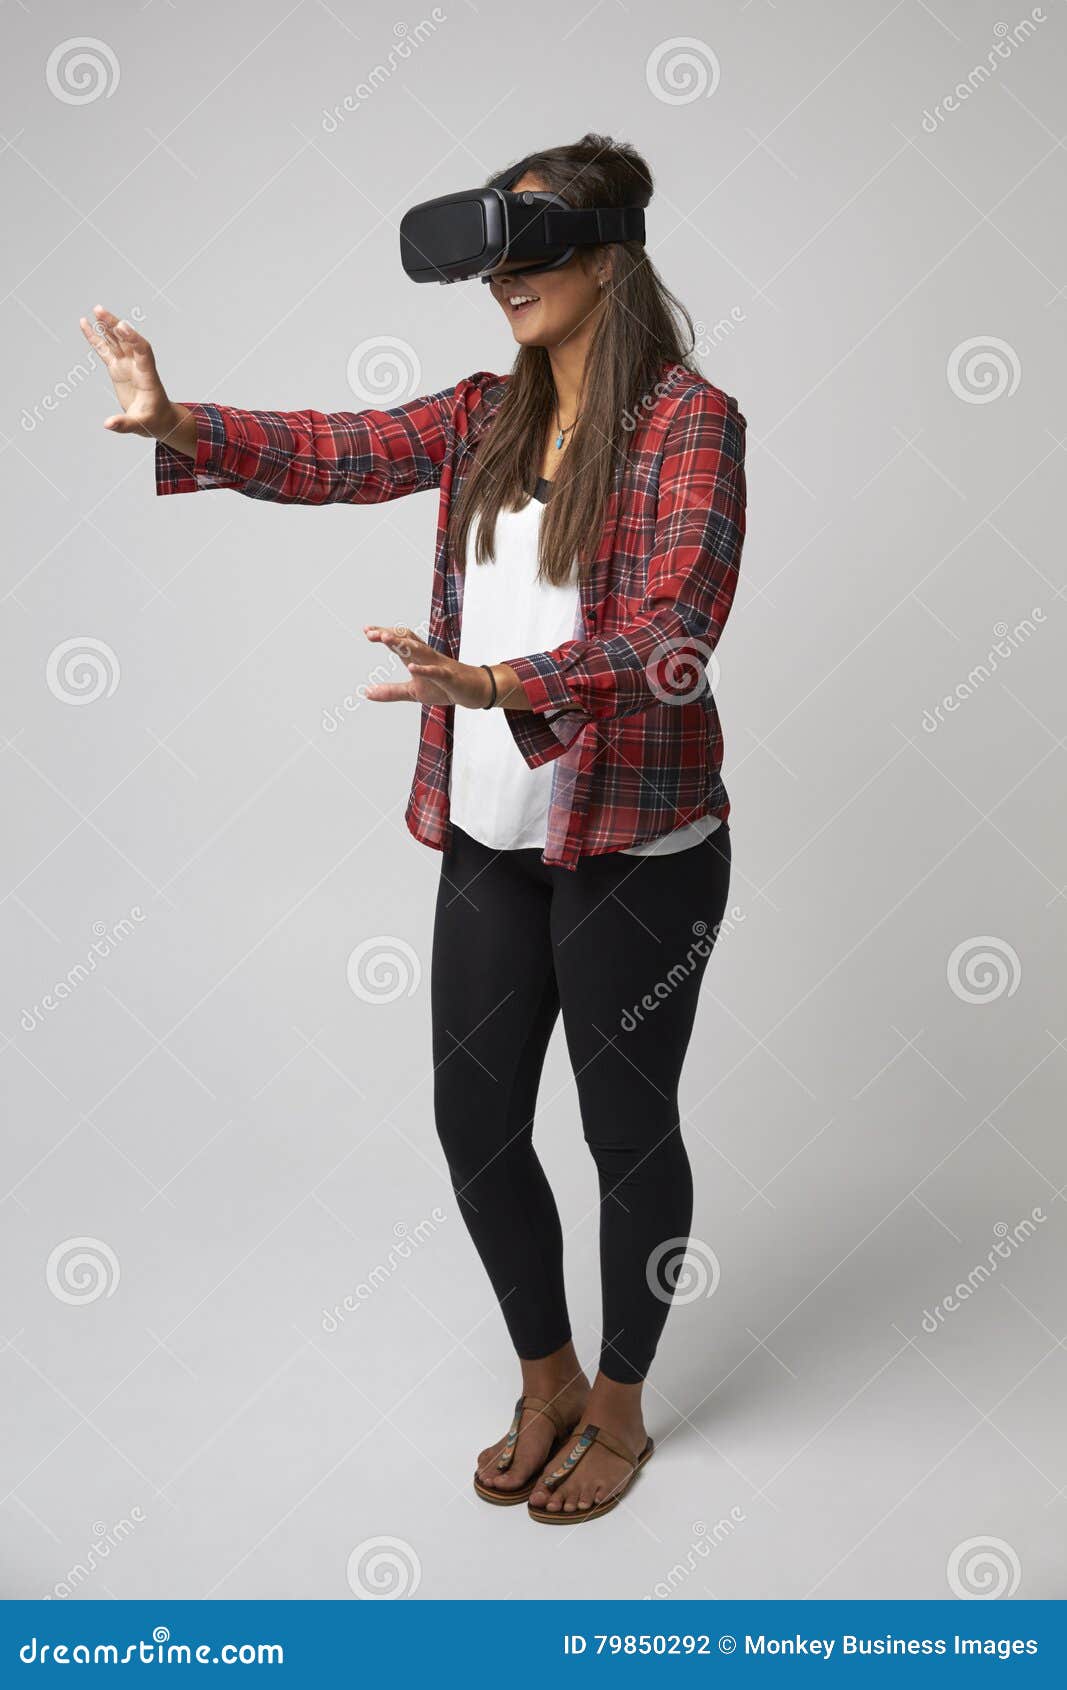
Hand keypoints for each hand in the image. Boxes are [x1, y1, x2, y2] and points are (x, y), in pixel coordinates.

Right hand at [79, 304, 187, 443]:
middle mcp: (137, 366)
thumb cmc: (154, 421)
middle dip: (115, 325)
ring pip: (116, 341)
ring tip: (95, 311)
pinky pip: (105, 350)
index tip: (122, 326)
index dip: (133, 338)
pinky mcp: (117, 368)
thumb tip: (107, 424)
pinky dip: (95, 338)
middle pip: (127, 340)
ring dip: (107, 326)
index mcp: (148, 376)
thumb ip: (125, 424)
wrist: (159, 419)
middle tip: (100, 311)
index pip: (143, 351)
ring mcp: (127, 365)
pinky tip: (85, 324)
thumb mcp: (141, 425)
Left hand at [362, 625, 492, 707]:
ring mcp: (439, 665)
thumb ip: (391, 691)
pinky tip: (412, 667)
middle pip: (407, 640)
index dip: (384, 635)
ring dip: (403, 644)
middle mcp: (427, 656)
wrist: (475, 691)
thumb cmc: (444, 688)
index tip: (366, 630)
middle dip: (390, 635)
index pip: (400, 641)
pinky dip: (424, 669)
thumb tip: (366, 692)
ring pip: (420, 650)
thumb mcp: (414, 692)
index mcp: (418, 657)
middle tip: (371, 633)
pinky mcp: (450, 678)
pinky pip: (437, 672)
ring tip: (386, 638)